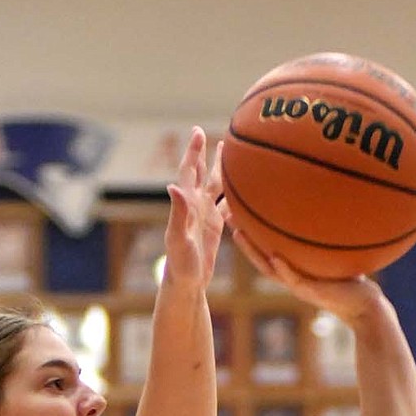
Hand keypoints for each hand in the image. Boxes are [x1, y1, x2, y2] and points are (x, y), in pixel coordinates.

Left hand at [163, 128, 224, 289]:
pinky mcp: (214, 228)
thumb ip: (177, 213)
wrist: (186, 284)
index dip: (193, 152)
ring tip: (227, 151)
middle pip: (200, 173)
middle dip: (202, 153)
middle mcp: (195, 206)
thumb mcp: (178, 238)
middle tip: (202, 131)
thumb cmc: (180, 264)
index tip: (197, 131)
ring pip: (214, 187)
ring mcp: (205, 216)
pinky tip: (242, 189)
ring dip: (219, 169)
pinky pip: (225, 206)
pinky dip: (232, 195)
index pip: (190, 172)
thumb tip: (173, 186)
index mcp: (187, 205)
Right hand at [227, 224, 384, 327]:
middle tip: (226, 216)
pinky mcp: (314, 292)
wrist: (364, 306)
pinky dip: (285, 269)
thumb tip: (331, 200)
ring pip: (270, 268)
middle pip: (259, 255)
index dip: (250, 231)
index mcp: (292, 267)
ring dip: (253, 252)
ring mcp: (300, 285)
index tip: (236, 209)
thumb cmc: (351, 278)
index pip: (265, 247)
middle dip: (243, 237)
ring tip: (239, 234)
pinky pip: (296, 279)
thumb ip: (329, 234)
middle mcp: (291, 276)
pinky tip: (275, 257)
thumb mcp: (338, 253)